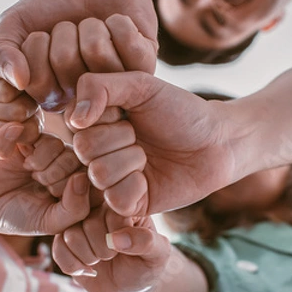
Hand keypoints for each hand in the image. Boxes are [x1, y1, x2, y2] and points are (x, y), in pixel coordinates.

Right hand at [0, 134, 88, 235]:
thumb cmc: (18, 216)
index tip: (54, 202)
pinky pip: (43, 136)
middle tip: (40, 184)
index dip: (74, 192)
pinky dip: (32, 150)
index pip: (95, 183)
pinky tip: (21, 159)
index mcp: (80, 189)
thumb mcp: (49, 222)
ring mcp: (52, 151)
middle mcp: (70, 167)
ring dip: (43, 163)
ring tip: (30, 172)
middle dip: (56, 177)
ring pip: (62, 147)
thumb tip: (83, 178)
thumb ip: (74, 208)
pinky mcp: (34, 137)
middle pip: (79, 162)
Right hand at [19, 14, 156, 111]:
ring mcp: (114, 86)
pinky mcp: (143, 69)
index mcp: (50, 94)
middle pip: (67, 65)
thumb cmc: (54, 4)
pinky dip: (119, 22)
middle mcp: (82, 97)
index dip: (36, 46)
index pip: (35, 81)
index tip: (43, 35)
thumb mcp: (16, 23)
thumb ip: (0, 52)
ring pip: (97, 54)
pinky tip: (117, 26)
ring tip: (95, 28)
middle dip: (66, 32)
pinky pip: (128, 44)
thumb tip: (18, 81)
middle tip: (73, 29)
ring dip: (92, 26)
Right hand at [53, 204, 170, 291]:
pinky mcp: (63, 241)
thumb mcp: (158, 254)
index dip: (119, 236)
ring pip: (70, 236)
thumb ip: (146, 242)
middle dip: (103, 250)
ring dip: (89, 258)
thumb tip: (117, 239)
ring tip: (101, 260)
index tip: (129, 246)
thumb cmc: (147, 263)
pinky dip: (74, 266)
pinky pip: (58, 251)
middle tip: (114, 255)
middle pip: (88, 224)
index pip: (111, 213)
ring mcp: (77, 224)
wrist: (131, 283)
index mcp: (121, 204)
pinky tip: (88, 269)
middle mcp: (96, 209)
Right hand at [68, 71, 239, 215]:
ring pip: (99, 175)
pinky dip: (136, 188)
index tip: (128, 112)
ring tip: (149, 156)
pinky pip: (116, 200)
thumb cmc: (180, 110)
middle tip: (141, 136)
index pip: (75, 123)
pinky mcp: (127, 205)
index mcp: (93, 123)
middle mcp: (96, 153)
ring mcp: (110, 181)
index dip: (106, 116)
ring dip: (132, 162)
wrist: (217, 142)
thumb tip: (74, 118)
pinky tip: (150, 179)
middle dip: (121, 138)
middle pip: (84, 150)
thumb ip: (100, 87)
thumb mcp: (140, 86)